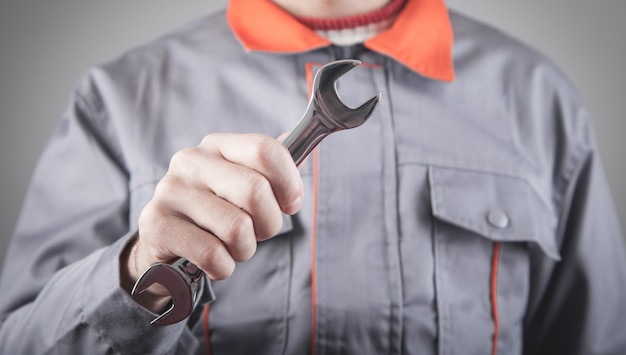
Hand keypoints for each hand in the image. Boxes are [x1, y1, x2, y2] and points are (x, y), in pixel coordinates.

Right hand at [121, 133, 302, 310]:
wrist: (165, 239)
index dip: (289, 182)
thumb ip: (271, 166)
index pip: (265, 150)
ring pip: (237, 228)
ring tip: (232, 246)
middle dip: (269, 223)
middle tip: (258, 231)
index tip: (291, 205)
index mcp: (218, 145)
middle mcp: (191, 161)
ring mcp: (170, 191)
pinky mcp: (157, 224)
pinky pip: (213, 254)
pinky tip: (214, 259)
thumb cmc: (216, 209)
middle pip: (255, 191)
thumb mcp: (242, 182)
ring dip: (245, 249)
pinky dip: (224, 266)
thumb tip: (299, 142)